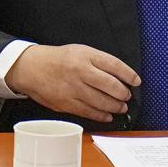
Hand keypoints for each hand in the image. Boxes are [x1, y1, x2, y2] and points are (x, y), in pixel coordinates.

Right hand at [6, 44, 140, 121]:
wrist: (31, 68)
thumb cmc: (59, 59)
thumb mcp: (80, 51)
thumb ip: (99, 61)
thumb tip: (121, 75)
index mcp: (85, 56)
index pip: (114, 65)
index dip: (128, 74)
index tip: (136, 80)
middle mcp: (80, 71)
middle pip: (109, 85)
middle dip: (123, 93)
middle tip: (127, 96)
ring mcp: (72, 89)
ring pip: (100, 101)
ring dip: (115, 106)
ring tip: (121, 107)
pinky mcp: (65, 103)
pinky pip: (88, 111)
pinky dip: (101, 115)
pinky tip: (107, 115)